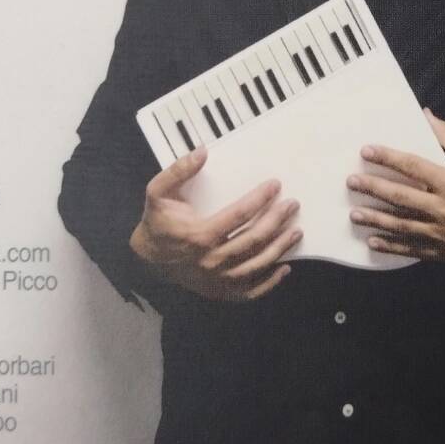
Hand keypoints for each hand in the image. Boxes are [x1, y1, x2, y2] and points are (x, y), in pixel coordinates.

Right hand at [129, 147, 300, 300]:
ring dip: (279, 248)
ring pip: (256, 265)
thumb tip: (202, 151)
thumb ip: (178, 171)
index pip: (238, 215)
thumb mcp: (158, 192)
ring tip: (296, 231)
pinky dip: (270, 281)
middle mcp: (211, 260)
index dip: (259, 199)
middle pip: (253, 240)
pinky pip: (250, 291)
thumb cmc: (158, 223)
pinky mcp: (221, 292)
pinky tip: (285, 267)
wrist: (148, 260)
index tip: (275, 185)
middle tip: (292, 205)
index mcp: (199, 235)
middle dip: (276, 221)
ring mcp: (217, 280)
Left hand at [347, 110, 444, 261]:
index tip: (366, 152)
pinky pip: (412, 249)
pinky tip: (373, 241)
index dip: (388, 158)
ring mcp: (442, 232)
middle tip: (351, 183)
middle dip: (374, 189)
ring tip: (354, 214)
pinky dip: (391, 246)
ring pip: (402, 225)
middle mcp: (444, 208)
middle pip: (402, 197)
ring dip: (376, 219)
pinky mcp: (442, 250)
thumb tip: (425, 114)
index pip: (413, 167)